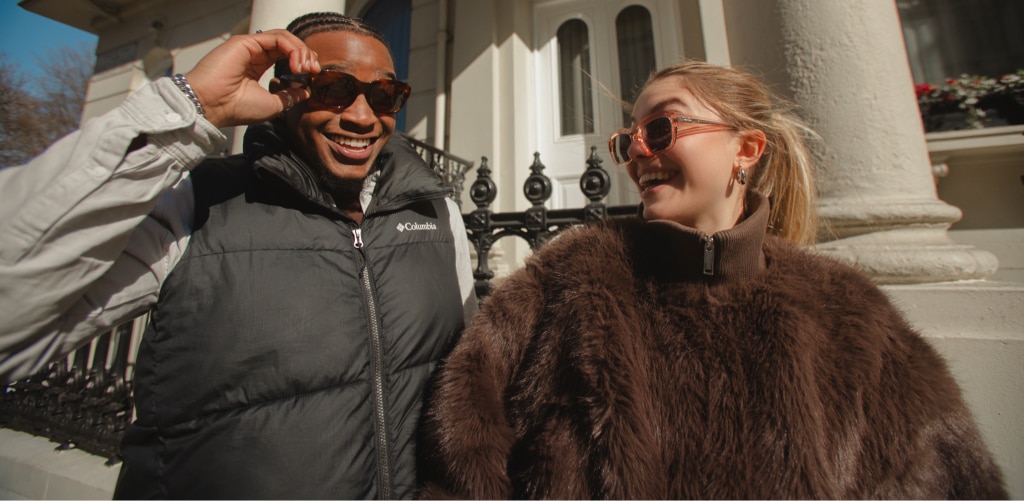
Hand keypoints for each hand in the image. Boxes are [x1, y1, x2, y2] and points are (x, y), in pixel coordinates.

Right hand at [184, 29, 319, 127]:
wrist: (213, 106)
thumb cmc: (236, 108)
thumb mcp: (272, 104)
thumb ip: (289, 96)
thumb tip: (305, 91)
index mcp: (257, 67)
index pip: (286, 56)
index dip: (304, 62)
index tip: (313, 76)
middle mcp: (254, 54)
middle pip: (288, 44)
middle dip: (306, 55)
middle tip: (314, 70)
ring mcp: (250, 46)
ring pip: (284, 38)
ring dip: (301, 50)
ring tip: (306, 68)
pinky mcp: (247, 42)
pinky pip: (277, 37)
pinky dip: (292, 48)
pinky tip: (297, 65)